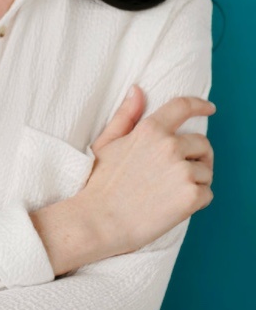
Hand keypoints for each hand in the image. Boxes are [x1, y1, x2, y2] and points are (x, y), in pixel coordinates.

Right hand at [81, 85, 214, 257]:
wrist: (101, 219)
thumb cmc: (101, 181)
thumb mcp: (107, 141)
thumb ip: (126, 115)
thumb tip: (137, 90)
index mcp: (149, 129)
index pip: (182, 107)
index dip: (199, 105)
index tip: (208, 108)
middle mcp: (169, 146)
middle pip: (202, 143)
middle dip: (197, 155)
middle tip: (179, 170)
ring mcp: (182, 171)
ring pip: (206, 171)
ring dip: (195, 179)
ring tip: (170, 190)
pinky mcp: (191, 196)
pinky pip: (207, 193)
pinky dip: (196, 199)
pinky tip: (174, 204)